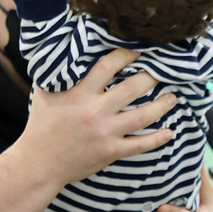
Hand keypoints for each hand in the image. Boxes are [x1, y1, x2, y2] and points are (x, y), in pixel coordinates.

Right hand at [23, 48, 176, 186]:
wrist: (39, 162)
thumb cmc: (41, 126)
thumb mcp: (45, 92)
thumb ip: (58, 72)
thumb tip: (66, 49)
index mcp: (80, 93)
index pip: (108, 66)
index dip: (126, 55)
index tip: (138, 51)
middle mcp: (96, 111)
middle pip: (132, 88)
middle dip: (151, 77)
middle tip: (162, 72)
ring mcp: (106, 133)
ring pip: (142, 116)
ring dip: (162, 105)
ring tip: (173, 97)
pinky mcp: (110, 152)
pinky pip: (139, 145)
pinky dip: (156, 140)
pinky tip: (169, 133)